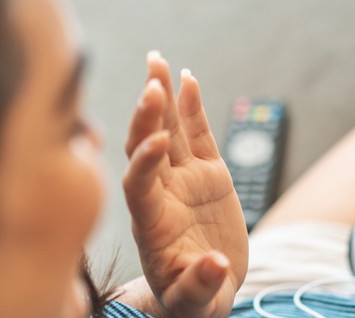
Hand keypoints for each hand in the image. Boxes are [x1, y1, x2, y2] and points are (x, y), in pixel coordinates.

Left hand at [122, 51, 247, 317]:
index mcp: (152, 224)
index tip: (158, 142)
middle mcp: (162, 193)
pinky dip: (192, 108)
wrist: (209, 287)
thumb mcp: (194, 302)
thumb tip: (215, 266)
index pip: (139, 184)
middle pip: (146, 148)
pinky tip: (188, 78)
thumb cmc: (193, 300)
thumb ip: (200, 286)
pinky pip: (198, 135)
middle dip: (148, 117)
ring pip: (169, 131)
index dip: (145, 161)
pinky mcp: (208, 174)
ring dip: (162, 98)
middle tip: (152, 84)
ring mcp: (184, 180)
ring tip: (158, 62)